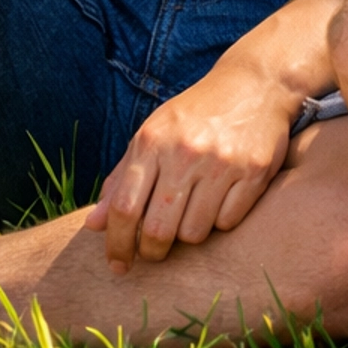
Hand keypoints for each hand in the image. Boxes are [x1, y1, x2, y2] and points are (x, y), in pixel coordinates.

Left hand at [84, 56, 299, 271]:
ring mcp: (222, 162)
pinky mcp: (254, 171)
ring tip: (190, 216)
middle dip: (152, 252)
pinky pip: (227, 222)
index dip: (117, 244)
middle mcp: (185, 151)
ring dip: (188, 235)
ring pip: (194, 233)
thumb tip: (93, 225)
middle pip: (158, 230)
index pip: (124, 208)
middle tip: (155, 252)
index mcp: (153, 141)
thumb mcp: (152, 135)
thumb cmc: (194, 115)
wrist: (254, 83)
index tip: (118, 265)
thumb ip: (122, 179)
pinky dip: (220, 221)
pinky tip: (220, 201)